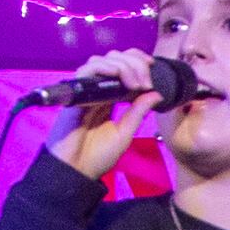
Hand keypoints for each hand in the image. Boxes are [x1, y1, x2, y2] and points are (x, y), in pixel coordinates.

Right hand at [51, 49, 161, 181]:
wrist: (76, 170)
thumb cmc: (97, 155)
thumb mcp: (125, 132)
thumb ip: (138, 112)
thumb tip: (156, 93)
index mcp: (110, 97)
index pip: (122, 65)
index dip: (137, 59)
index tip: (152, 66)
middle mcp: (97, 90)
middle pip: (114, 59)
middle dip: (134, 63)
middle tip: (146, 82)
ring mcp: (85, 91)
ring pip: (101, 61)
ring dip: (123, 65)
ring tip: (136, 84)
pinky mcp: (74, 95)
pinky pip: (86, 71)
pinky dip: (104, 68)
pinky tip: (118, 77)